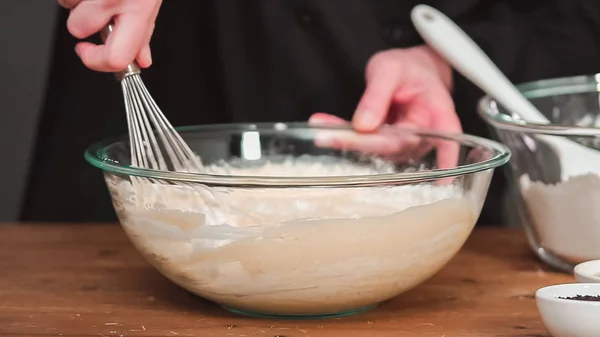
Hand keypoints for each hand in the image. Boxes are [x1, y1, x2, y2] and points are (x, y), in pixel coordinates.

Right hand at [58, 0, 161, 71]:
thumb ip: (143, 33)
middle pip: (78, 28)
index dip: (96, 62)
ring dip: (76, 3)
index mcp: (139, 10)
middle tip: (95, 13)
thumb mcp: (149, 4)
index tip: (88, 53)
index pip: (116, 56)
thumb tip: (141, 61)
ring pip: (67, 6)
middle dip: (79, 25)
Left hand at [309, 46, 460, 169]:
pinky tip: (322, 125)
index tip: (428, 179)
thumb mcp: (391, 70)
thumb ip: (378, 95)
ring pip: (374, 148)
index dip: (415, 154)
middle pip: (390, 147)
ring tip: (318, 124)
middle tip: (325, 134)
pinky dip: (342, 134)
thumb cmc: (408, 69)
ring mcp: (405, 145)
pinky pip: (365, 143)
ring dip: (344, 138)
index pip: (425, 138)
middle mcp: (424, 137)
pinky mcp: (388, 146)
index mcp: (438, 116)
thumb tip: (363, 126)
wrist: (409, 71)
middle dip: (356, 142)